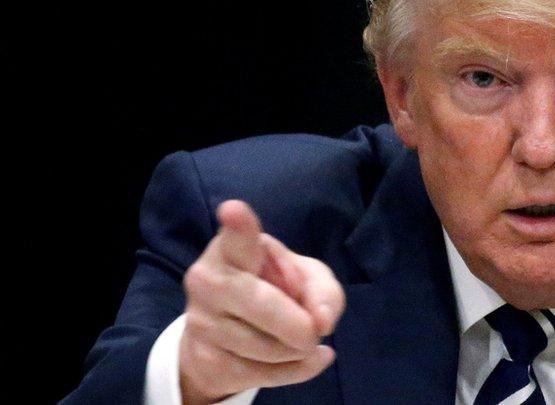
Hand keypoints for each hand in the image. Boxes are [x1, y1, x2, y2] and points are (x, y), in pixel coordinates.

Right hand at [178, 200, 345, 404]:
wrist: (225, 332)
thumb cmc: (272, 288)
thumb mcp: (306, 278)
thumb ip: (323, 292)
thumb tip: (322, 323)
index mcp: (233, 248)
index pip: (237, 237)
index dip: (239, 225)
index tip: (234, 210)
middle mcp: (208, 280)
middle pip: (263, 304)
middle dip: (298, 324)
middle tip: (313, 331)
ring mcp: (201, 322)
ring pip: (267, 347)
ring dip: (298, 350)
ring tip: (299, 338)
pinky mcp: (205, 359)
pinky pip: (264, 375)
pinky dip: (296, 370)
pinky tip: (304, 358)